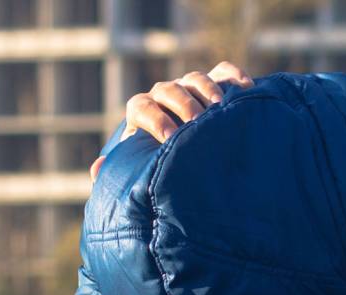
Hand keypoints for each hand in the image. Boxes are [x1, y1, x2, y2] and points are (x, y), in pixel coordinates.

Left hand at [88, 61, 253, 179]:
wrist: (190, 155)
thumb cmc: (162, 166)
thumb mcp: (139, 171)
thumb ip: (118, 172)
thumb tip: (98, 169)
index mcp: (142, 111)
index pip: (142, 107)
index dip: (155, 119)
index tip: (170, 138)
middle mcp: (165, 95)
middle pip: (169, 89)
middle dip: (183, 105)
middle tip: (197, 123)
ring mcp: (191, 86)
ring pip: (196, 78)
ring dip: (208, 90)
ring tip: (221, 109)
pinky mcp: (216, 82)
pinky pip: (224, 71)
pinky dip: (234, 76)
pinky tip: (247, 89)